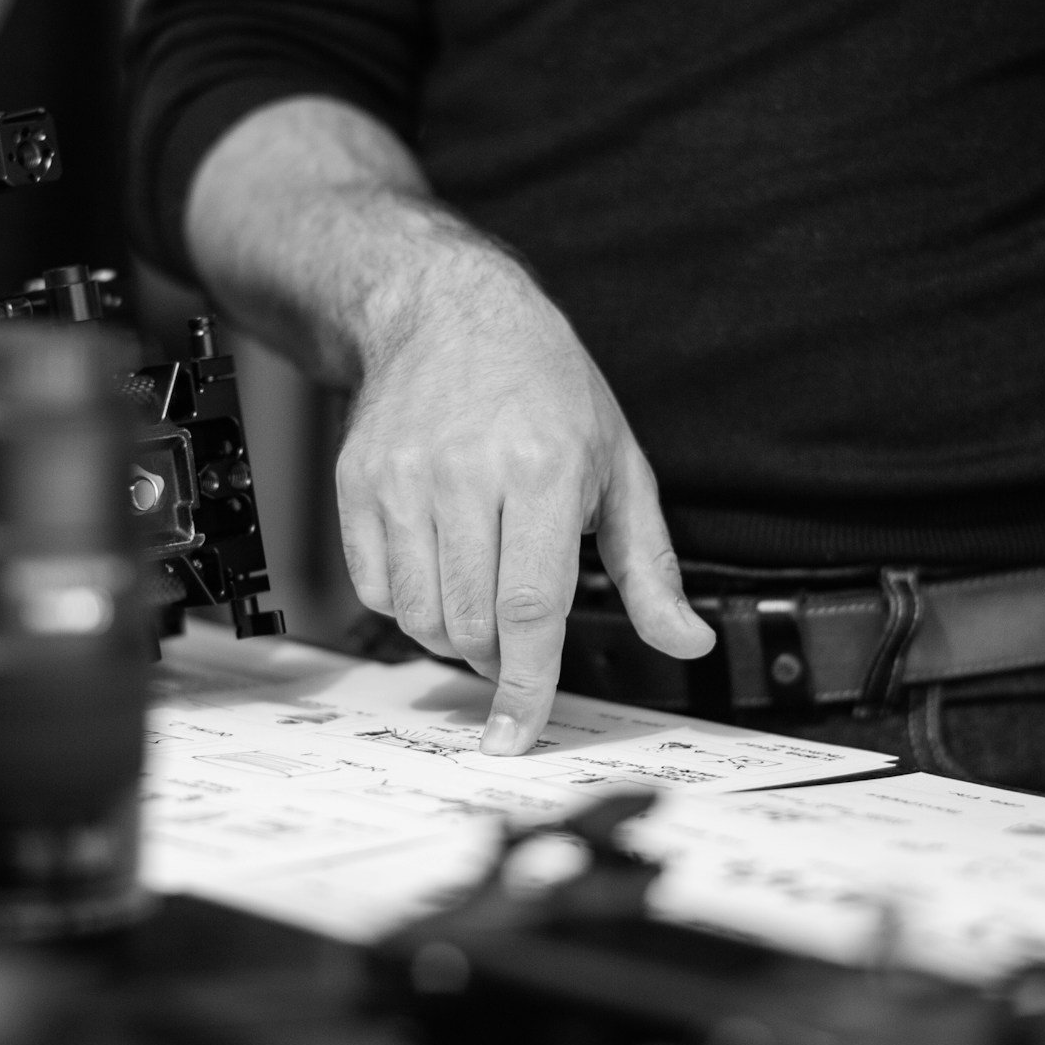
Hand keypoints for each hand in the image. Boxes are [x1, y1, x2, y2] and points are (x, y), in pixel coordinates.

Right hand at [335, 248, 714, 753]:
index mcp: (542, 469)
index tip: (517, 732)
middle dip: (497, 660)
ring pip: (418, 614)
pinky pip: (374, 585)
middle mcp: (465, 473)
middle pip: (471, 623)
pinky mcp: (358, 482)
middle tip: (519, 642)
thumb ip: (650, 565)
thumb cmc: (543, 386)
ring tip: (482, 604)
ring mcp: (401, 477)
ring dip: (454, 637)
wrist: (447, 312)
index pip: (530, 608)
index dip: (526, 684)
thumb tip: (685, 641)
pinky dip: (409, 605)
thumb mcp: (618, 464)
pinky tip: (440, 572)